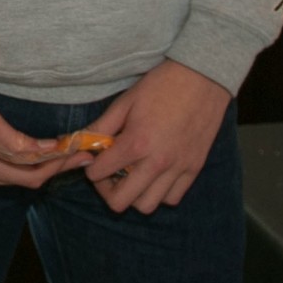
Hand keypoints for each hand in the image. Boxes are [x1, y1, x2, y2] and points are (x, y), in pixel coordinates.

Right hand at [0, 61, 89, 190]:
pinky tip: (32, 150)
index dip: (58, 166)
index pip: (30, 176)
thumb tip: (40, 151)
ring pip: (12, 176)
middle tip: (79, 151)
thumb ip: (9, 136)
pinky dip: (20, 162)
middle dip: (54, 167)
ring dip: (38, 165)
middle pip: (24, 180)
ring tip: (62, 150)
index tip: (81, 152)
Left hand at [85, 60, 229, 213]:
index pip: (99, 174)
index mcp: (136, 143)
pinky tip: (154, 175)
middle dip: (107, 190)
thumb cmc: (161, 86)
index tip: (95, 160)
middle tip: (109, 174)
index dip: (91, 168)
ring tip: (132, 176)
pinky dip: (159, 193)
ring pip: (147, 205)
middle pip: (121, 201)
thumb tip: (80, 141)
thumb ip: (101, 126)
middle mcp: (157, 162)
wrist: (202, 77)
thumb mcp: (125, 102)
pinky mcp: (194, 169)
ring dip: (134, 195)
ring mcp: (178, 168)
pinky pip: (172, 198)